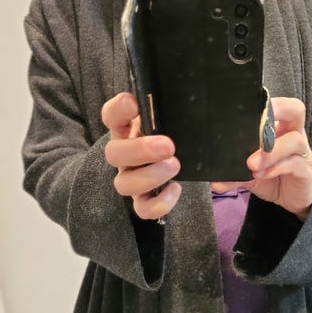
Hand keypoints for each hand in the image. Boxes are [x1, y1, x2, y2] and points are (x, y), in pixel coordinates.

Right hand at [102, 92, 181, 219]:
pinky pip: (143, 209)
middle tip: (168, 146)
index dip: (118, 110)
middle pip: (113, 154)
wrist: (179, 157)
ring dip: (149, 176)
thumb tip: (200, 115)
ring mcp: (130, 179)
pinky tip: (176, 188)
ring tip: (175, 166)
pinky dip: (159, 203)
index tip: (134, 103)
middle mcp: (124, 154)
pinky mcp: (143, 200)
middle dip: (139, 150)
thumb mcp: (176, 119)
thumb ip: (181, 113)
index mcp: (127, 128)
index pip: (111, 115)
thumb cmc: (175, 133)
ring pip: (123, 184)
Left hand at [211, 97, 311, 219]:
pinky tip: (262, 175)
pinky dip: (275, 168)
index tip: (248, 107)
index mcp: (281, 129)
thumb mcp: (250, 175)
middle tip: (259, 123)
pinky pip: (294, 164)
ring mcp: (303, 153)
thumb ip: (235, 174)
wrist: (292, 200)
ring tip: (252, 165)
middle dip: (280, 109)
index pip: (279, 105)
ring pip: (294, 141)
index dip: (268, 102)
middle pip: (296, 110)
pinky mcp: (306, 171)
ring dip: (271, 152)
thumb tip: (215, 180)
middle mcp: (295, 135)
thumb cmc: (273, 178)